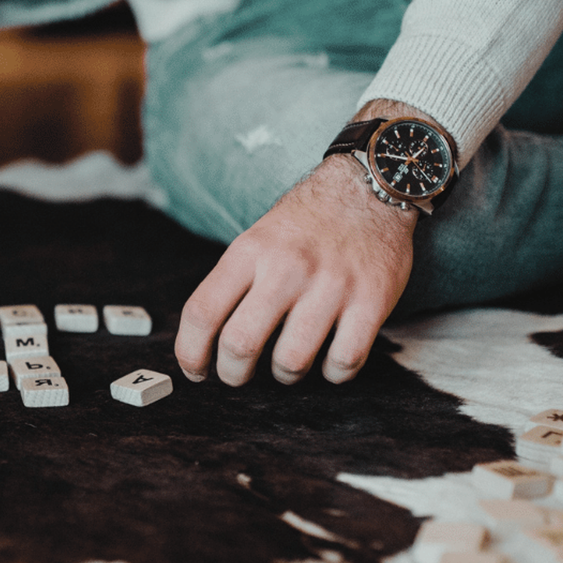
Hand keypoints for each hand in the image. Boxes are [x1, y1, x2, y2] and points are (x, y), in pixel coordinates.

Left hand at [175, 109, 423, 386]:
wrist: (369, 187)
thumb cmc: (305, 224)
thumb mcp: (257, 238)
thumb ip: (233, 285)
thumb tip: (205, 343)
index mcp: (250, 251)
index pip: (202, 312)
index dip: (190, 352)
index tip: (195, 370)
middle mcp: (287, 267)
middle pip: (240, 345)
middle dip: (232, 374)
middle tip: (238, 375)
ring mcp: (331, 285)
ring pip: (291, 361)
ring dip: (285, 375)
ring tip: (288, 365)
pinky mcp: (371, 300)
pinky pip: (343, 361)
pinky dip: (332, 374)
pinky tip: (329, 361)